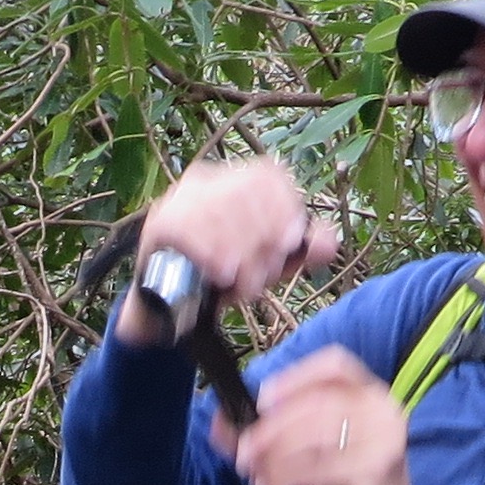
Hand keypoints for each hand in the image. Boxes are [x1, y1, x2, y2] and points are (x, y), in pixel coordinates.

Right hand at [115, 159, 336, 345]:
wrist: (171, 310)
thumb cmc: (225, 277)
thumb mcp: (270, 264)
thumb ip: (301, 252)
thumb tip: (328, 243)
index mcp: (236, 181)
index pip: (267, 175)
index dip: (284, 206)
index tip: (289, 243)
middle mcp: (205, 181)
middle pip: (243, 194)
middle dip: (261, 239)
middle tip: (266, 275)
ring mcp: (176, 200)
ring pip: (216, 211)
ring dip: (238, 252)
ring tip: (245, 284)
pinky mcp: (156, 225)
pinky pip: (185, 228)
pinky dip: (209, 252)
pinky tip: (221, 274)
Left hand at [216, 347, 411, 484]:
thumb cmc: (342, 484)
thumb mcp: (303, 454)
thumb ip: (265, 435)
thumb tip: (219, 423)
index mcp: (365, 393)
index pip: (335, 364)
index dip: (295, 377)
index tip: (262, 399)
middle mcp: (381, 409)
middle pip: (317, 404)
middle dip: (271, 430)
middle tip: (244, 456)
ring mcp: (384, 440)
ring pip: (316, 436)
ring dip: (275, 460)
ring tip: (257, 481)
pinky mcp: (377, 474)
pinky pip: (320, 471)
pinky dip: (286, 482)